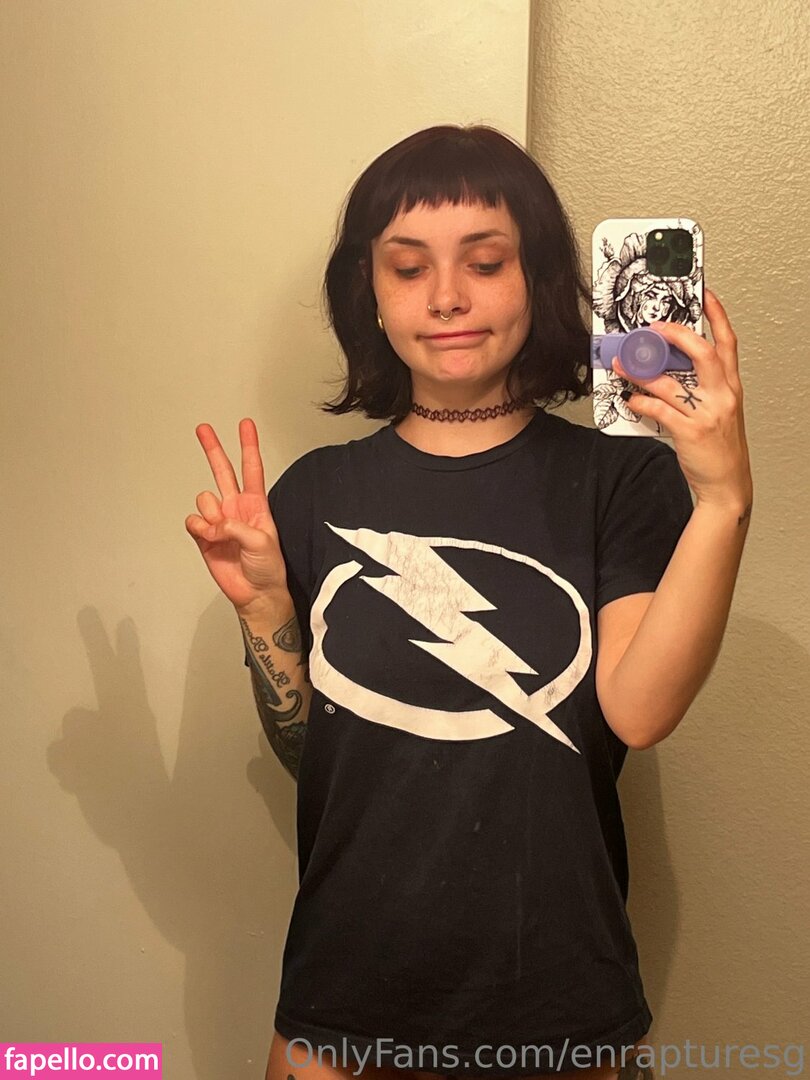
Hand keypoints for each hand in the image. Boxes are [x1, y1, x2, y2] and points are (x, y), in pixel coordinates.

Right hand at [185, 418, 289, 611]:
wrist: (256, 594)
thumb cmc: (268, 568)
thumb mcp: (262, 542)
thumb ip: (238, 527)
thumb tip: (216, 522)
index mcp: (256, 505)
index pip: (251, 468)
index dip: (248, 446)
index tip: (246, 425)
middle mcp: (236, 508)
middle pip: (222, 471)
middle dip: (212, 448)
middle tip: (203, 429)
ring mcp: (218, 521)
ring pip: (204, 500)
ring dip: (211, 515)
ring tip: (222, 534)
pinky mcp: (203, 536)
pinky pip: (193, 521)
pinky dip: (199, 528)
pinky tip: (209, 538)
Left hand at [611, 288, 752, 511]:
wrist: (727, 483)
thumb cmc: (720, 446)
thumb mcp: (719, 410)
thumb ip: (702, 387)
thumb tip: (669, 366)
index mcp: (730, 386)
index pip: (728, 342)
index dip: (717, 316)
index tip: (704, 294)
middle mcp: (722, 395)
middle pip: (702, 353)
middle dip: (676, 336)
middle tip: (652, 329)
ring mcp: (707, 414)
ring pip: (671, 383)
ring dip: (642, 372)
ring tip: (624, 365)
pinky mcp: (690, 432)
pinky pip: (660, 410)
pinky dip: (641, 403)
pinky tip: (630, 399)